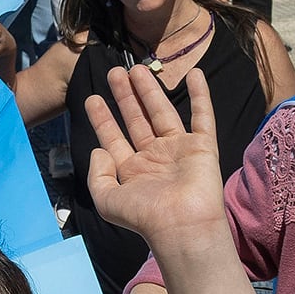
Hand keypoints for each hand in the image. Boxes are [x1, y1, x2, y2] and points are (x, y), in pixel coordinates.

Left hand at [81, 61, 229, 244]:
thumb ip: (97, 173)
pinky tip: (196, 74)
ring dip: (150, 90)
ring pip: (162, 112)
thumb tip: (98, 149)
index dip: (102, 119)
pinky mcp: (202, 146)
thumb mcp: (106, 199)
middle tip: (114, 72)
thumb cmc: (144, 216)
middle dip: (124, 96)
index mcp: (132, 170)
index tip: (92, 98)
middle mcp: (154, 158)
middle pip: (136, 119)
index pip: (113, 138)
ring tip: (137, 68)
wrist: (182, 225)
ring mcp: (178, 150)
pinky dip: (201, 95)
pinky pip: (203, 116)